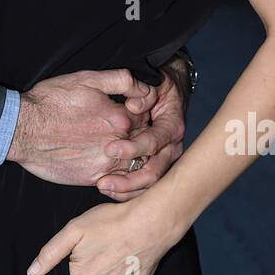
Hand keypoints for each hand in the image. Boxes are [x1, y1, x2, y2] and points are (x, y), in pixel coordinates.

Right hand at [7, 68, 158, 186]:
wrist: (22, 129)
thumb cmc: (50, 101)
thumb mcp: (87, 79)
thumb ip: (122, 80)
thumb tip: (144, 88)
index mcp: (121, 118)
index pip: (148, 118)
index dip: (142, 115)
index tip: (133, 113)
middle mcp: (119, 143)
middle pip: (146, 143)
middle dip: (142, 138)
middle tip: (128, 132)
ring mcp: (107, 164)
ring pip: (138, 165)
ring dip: (135, 158)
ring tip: (122, 150)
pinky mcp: (93, 178)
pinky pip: (121, 184)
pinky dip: (123, 178)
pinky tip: (111, 167)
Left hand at [93, 64, 186, 201]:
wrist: (168, 92)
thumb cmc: (158, 86)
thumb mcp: (153, 82)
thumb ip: (143, 92)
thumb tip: (133, 106)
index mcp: (171, 127)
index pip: (153, 143)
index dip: (132, 148)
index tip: (109, 149)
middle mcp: (171, 148)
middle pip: (154, 172)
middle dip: (129, 180)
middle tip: (103, 182)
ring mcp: (164, 159)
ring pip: (150, 184)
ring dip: (127, 190)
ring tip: (103, 187)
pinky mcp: (155, 165)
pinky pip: (145, 185)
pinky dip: (129, 191)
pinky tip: (110, 191)